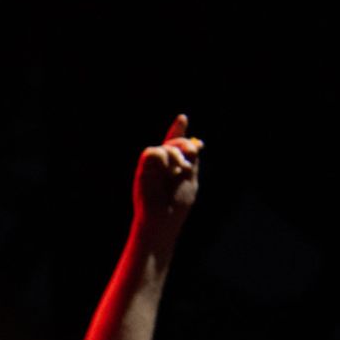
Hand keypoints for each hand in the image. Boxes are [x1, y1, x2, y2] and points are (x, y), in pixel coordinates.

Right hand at [132, 114, 201, 231]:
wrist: (160, 221)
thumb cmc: (176, 206)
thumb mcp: (190, 179)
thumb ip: (192, 161)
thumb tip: (197, 143)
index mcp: (176, 167)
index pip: (177, 145)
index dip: (178, 130)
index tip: (182, 118)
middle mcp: (164, 164)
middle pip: (176, 142)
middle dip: (183, 145)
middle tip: (186, 159)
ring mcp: (153, 166)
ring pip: (166, 146)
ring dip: (175, 154)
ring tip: (176, 170)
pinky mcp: (143, 168)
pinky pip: (153, 152)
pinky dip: (163, 158)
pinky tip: (166, 170)